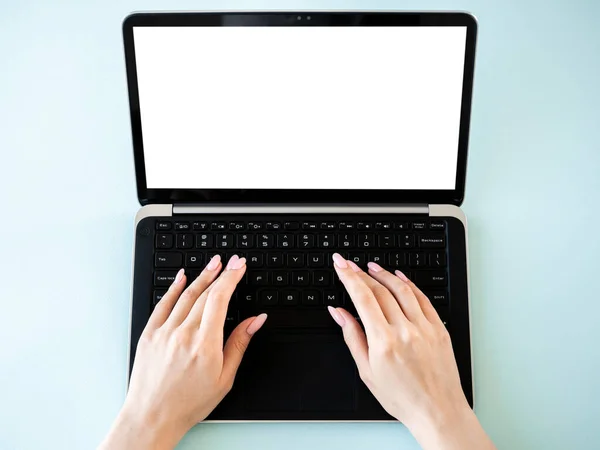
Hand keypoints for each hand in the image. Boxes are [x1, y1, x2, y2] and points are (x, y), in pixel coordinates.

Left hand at [99, 254, 266, 449]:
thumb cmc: (189, 403)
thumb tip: (256, 320)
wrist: (152, 417)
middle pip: (205, 293)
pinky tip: (182, 277)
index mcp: (205, 344)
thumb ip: (239, 343)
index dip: (231, 278)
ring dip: (202, 276)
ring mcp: (164, 332)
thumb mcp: (224, 377)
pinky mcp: (149, 335)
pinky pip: (162, 304)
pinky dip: (173, 288)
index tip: (239, 267)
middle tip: (231, 261)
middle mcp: (183, 334)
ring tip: (213, 264)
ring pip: (185, 295)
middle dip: (221, 273)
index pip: (220, 299)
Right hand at [328, 253, 493, 449]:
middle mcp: (405, 330)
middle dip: (361, 273)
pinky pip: (422, 298)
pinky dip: (409, 284)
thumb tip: (339, 313)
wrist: (437, 411)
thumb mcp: (367, 371)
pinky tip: (399, 278)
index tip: (340, 264)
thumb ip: (352, 337)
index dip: (349, 277)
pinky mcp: (439, 328)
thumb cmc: (401, 397)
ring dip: (384, 274)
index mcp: (384, 342)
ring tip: (371, 266)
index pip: (363, 298)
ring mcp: (424, 327)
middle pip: (380, 290)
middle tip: (349, 263)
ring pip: (401, 289)